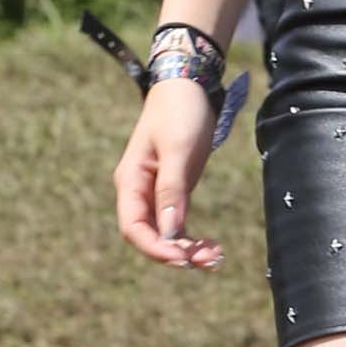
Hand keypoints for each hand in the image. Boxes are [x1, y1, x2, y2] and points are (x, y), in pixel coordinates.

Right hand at [115, 80, 224, 267]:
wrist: (188, 85)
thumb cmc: (180, 112)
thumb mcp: (178, 150)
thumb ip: (172, 190)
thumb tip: (169, 232)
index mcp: (130, 181)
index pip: (133, 227)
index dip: (154, 248)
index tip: (182, 259)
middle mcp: (139, 191)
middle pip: (149, 236)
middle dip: (174, 253)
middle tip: (208, 261)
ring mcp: (155, 192)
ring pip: (165, 234)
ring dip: (187, 250)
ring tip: (215, 257)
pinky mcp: (173, 190)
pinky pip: (177, 223)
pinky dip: (191, 238)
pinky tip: (210, 247)